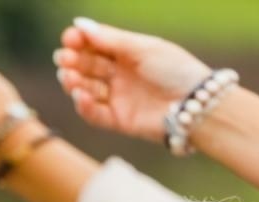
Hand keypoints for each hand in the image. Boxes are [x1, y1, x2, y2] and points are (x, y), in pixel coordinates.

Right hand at [56, 19, 210, 142]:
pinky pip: (94, 113)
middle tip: (63, 58)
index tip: (68, 38)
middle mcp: (121, 74)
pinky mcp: (118, 120)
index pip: (97, 45)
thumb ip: (110, 39)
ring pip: (87, 88)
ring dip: (75, 82)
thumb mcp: (142, 49)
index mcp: (129, 52)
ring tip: (69, 77)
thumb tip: (79, 24)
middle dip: (74, 61)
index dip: (81, 41)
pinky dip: (84, 105)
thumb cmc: (175, 69)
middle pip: (89, 66)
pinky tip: (80, 95)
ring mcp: (118, 97)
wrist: (194, 104)